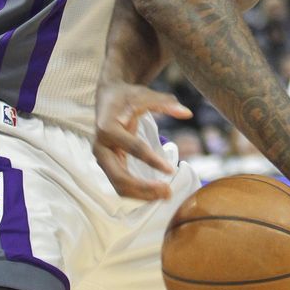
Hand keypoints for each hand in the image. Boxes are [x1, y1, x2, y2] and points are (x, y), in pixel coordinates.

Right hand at [94, 82, 191, 199]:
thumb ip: (165, 103)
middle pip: (119, 177)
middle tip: (167, 192)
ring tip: (165, 195)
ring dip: (142, 194)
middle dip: (143, 188)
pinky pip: (121, 184)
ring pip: (119, 186)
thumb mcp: (144, 95)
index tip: (171, 170)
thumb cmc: (126, 96)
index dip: (152, 161)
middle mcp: (101, 147)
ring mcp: (103, 159)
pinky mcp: (108, 165)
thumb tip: (188, 113)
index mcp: (108, 128)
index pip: (134, 148)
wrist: (107, 98)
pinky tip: (156, 193)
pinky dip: (137, 191)